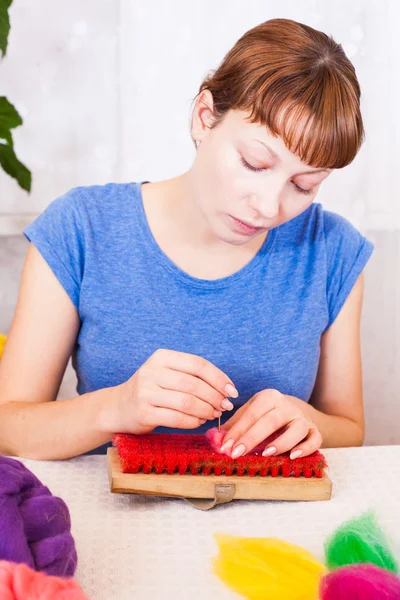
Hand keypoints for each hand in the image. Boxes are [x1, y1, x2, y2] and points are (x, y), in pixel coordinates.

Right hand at [103, 348, 237, 434]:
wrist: (118, 407)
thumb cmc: (152, 390)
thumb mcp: (167, 373)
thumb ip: (192, 376)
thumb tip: (226, 389)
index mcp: (161, 357)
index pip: (198, 364)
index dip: (219, 378)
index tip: (232, 391)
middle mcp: (152, 371)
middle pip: (194, 384)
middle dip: (215, 397)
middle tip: (225, 406)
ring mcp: (146, 392)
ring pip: (187, 402)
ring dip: (206, 410)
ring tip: (214, 414)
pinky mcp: (143, 412)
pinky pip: (177, 418)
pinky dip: (194, 421)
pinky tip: (199, 421)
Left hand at [219, 389, 321, 459]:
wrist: (296, 411)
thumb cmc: (268, 414)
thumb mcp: (251, 413)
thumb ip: (235, 425)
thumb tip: (215, 439)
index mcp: (269, 397)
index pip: (251, 414)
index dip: (237, 431)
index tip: (224, 446)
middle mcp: (287, 406)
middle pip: (270, 421)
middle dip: (251, 438)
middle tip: (236, 454)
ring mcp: (302, 418)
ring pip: (296, 429)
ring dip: (281, 442)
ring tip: (266, 453)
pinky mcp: (315, 430)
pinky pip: (315, 439)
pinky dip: (306, 448)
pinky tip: (293, 456)